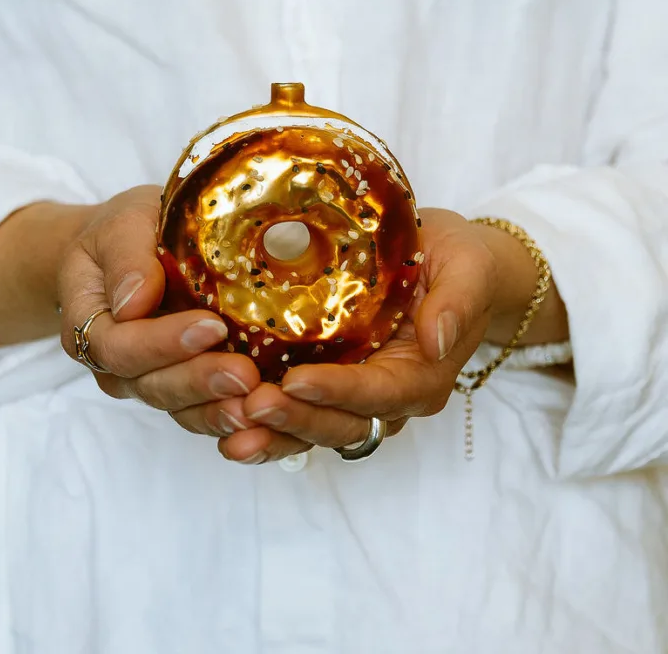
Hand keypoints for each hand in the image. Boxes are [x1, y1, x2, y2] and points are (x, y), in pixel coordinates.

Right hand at [58, 185, 263, 439]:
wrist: (130, 246)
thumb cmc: (126, 231)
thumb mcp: (122, 224)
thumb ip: (126, 258)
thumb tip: (135, 302)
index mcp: (89, 322)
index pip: (119, 346)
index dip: (163, 343)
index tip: (213, 326)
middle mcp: (113, 362)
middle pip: (150, 385)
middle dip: (200, 382)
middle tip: (246, 374)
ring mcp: (146, 379)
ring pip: (178, 406)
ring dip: (217, 408)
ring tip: (256, 404)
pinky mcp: (180, 386)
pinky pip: (199, 411)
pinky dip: (228, 416)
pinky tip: (259, 415)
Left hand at [218, 207, 565, 462]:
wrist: (450, 266)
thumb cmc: (460, 261)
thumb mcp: (468, 267)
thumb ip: (457, 302)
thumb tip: (435, 340)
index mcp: (424, 375)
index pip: (380, 393)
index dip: (339, 391)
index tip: (295, 381)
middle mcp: (392, 397)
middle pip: (343, 423)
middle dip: (297, 419)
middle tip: (250, 405)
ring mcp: (361, 396)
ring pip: (317, 429)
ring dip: (275, 435)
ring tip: (230, 431)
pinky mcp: (334, 385)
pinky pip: (303, 416)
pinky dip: (269, 426)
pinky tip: (228, 423)